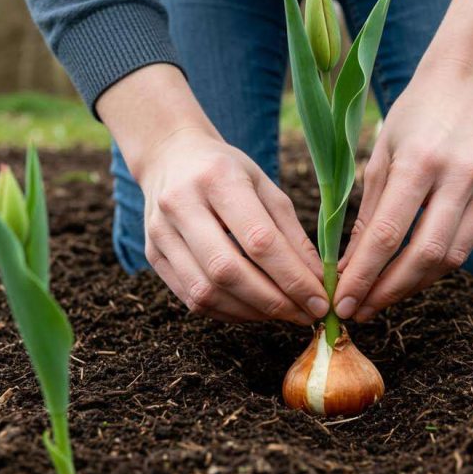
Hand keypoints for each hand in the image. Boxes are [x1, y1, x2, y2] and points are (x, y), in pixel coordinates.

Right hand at [98, 64, 326, 323]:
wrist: (170, 157)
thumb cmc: (227, 171)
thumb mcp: (266, 186)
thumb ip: (291, 234)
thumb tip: (317, 282)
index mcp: (218, 178)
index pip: (259, 240)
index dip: (292, 278)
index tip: (320, 301)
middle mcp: (181, 205)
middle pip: (228, 271)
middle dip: (273, 302)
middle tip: (305, 315)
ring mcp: (160, 232)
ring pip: (206, 292)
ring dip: (252, 312)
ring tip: (284, 314)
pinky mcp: (152, 255)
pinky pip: (191, 298)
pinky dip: (228, 312)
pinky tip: (255, 310)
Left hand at [332, 0, 472, 321]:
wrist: (469, 85)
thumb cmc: (414, 115)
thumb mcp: (380, 153)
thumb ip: (367, 210)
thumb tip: (348, 265)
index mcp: (421, 162)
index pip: (388, 235)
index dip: (362, 275)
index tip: (340, 300)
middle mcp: (457, 179)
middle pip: (423, 256)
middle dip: (386, 291)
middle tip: (357, 311)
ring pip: (448, 260)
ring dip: (410, 287)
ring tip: (377, 300)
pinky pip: (463, 248)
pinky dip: (432, 268)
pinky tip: (406, 276)